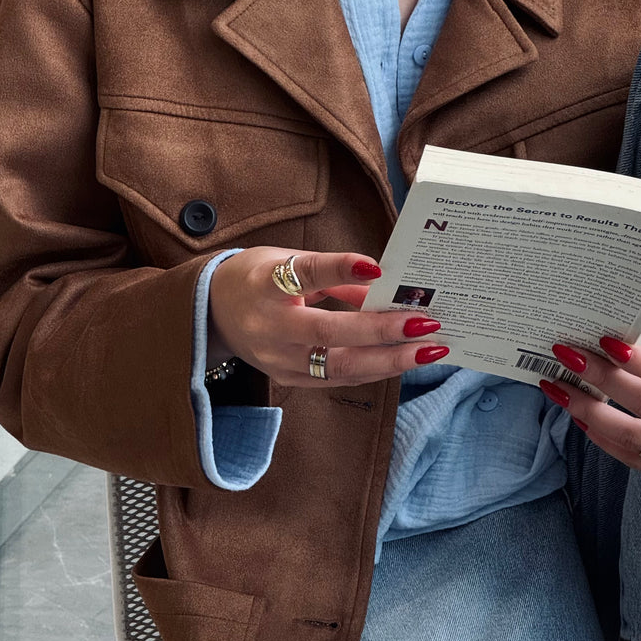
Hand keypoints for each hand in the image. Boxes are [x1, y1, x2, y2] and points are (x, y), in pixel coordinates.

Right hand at [208, 248, 448, 386]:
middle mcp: (270, 327)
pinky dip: (373, 370)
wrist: (212, 315)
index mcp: (264, 285)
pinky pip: (337, 378)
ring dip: (388, 360)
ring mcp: (278, 359)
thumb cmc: (257, 280)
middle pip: (329, 332)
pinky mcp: (288, 379)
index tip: (376, 267)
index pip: (304, 274)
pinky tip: (403, 361)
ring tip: (428, 350)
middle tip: (425, 324)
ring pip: (339, 365)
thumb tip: (380, 287)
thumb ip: (332, 275)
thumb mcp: (286, 261)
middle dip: (382, 331)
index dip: (339, 270)